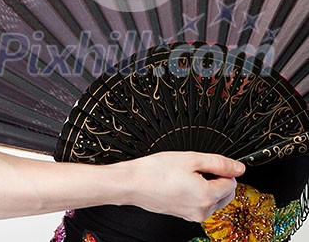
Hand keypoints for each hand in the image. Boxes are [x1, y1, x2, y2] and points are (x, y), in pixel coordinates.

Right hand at [126, 151, 244, 221]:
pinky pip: (201, 202)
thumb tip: (238, 168)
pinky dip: (198, 191)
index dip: (222, 169)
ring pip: (214, 199)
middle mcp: (202, 211)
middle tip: (198, 167)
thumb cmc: (158, 170)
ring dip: (208, 185)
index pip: (231, 183)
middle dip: (218, 178)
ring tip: (187, 174)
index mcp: (207, 198)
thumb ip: (219, 163)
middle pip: (226, 194)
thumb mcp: (192, 158)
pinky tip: (182, 181)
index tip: (208, 162)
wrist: (134, 183)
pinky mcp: (185, 215)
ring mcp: (193, 215)